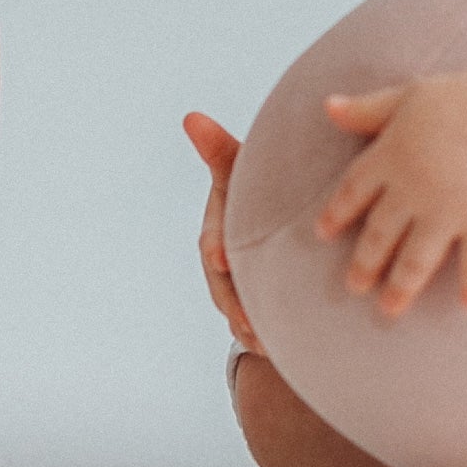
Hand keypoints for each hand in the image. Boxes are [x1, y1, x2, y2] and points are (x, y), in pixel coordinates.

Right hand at [182, 111, 258, 350]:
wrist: (271, 218)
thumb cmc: (256, 185)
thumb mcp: (238, 168)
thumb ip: (217, 148)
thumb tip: (190, 116)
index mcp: (218, 227)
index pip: (211, 240)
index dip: (217, 247)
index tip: (223, 258)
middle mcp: (221, 258)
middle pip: (221, 286)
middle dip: (233, 304)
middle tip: (248, 320)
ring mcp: (234, 283)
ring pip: (234, 309)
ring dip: (246, 327)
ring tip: (263, 341)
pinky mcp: (250, 302)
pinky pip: (250, 324)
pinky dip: (261, 338)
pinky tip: (275, 351)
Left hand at [314, 61, 466, 316]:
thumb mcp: (410, 95)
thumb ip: (368, 109)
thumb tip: (328, 108)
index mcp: (391, 155)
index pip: (353, 191)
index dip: (337, 213)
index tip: (322, 234)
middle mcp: (413, 188)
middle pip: (380, 235)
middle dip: (365, 264)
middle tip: (355, 287)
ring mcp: (448, 209)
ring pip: (416, 259)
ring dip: (401, 287)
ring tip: (389, 310)